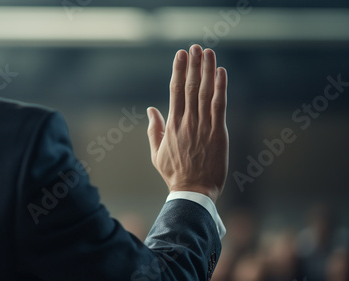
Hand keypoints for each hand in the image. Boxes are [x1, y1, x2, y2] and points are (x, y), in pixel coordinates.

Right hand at [147, 44, 228, 202]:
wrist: (193, 191)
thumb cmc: (175, 174)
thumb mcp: (157, 153)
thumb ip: (154, 129)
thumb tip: (150, 110)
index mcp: (172, 124)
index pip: (175, 91)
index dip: (178, 71)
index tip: (180, 55)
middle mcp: (187, 121)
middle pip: (190, 87)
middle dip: (193, 65)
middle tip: (195, 47)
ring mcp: (203, 126)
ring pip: (205, 92)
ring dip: (207, 70)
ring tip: (208, 52)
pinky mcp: (218, 133)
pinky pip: (220, 105)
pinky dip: (221, 87)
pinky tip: (222, 72)